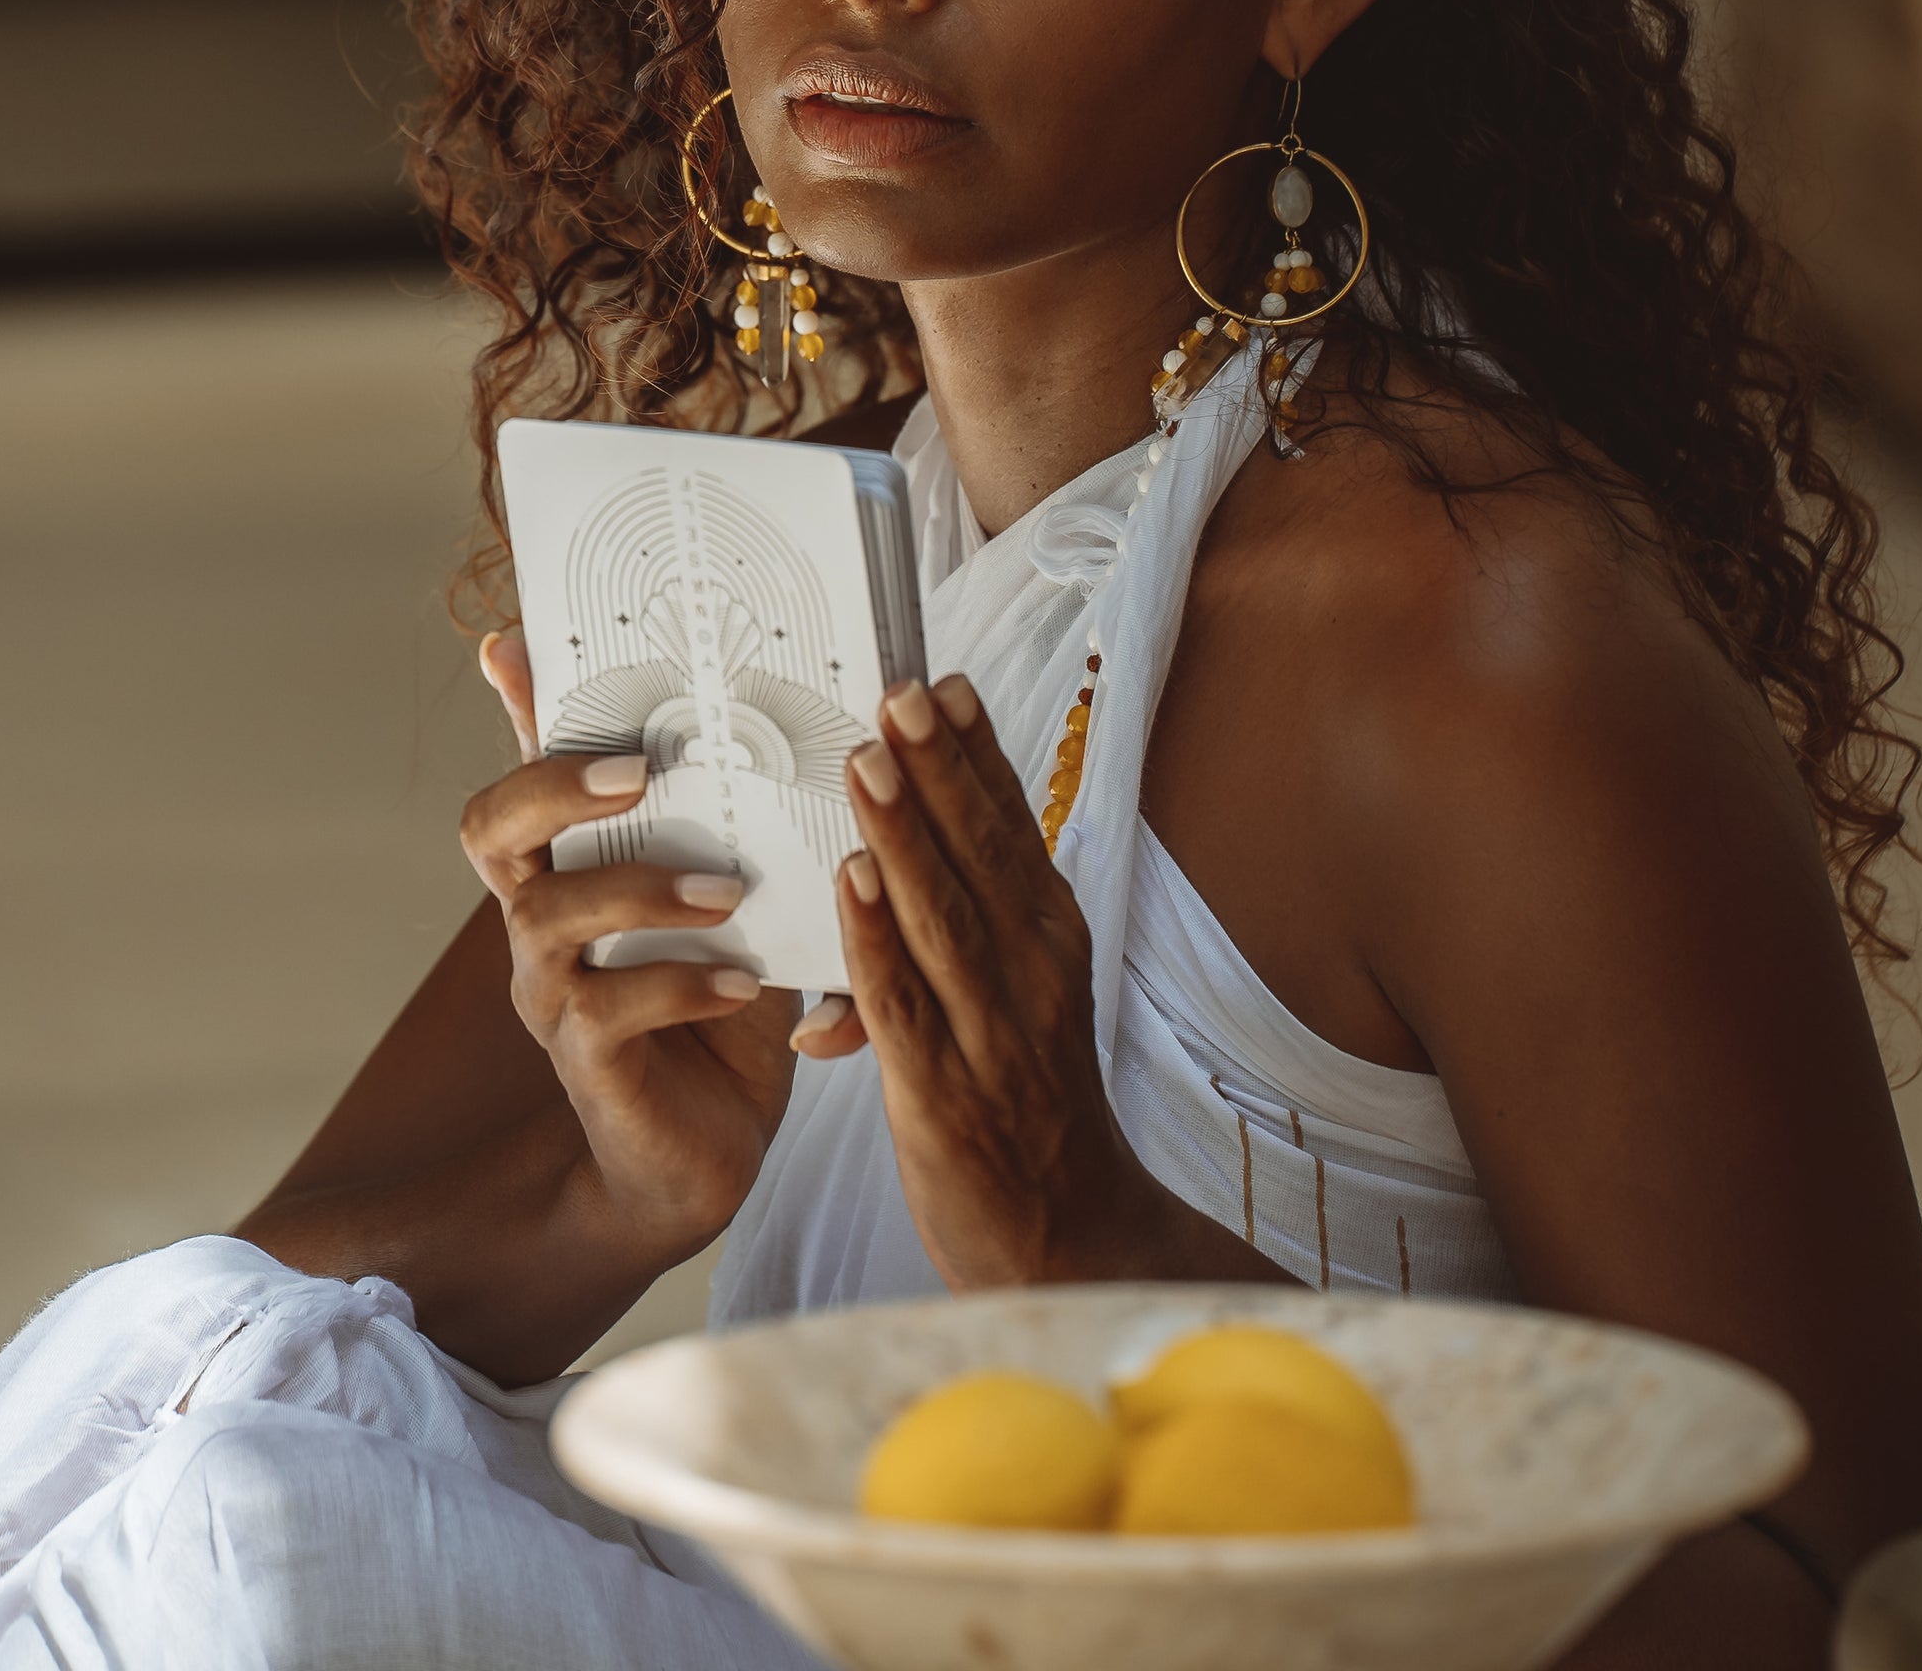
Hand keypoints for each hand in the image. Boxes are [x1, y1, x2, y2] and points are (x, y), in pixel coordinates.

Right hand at [460, 632, 800, 1260]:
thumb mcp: (726, 896)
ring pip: (547, 918)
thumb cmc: (719, 1003)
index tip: (519, 648)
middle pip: (489, 830)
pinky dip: (679, 986)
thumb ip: (721, 823)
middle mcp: (536, 925)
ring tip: (727, 891)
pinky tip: (745, 983)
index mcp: (566, 873)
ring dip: (641, 892)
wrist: (708, 1150)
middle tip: (641, 772)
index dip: (516, 718)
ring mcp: (550, 995)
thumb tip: (747, 717)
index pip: (517, 774)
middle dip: (554, 787)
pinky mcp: (587, 1063)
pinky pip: (606, 1011)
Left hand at [823, 674, 1203, 1289]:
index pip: (1013, 828)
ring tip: (868, 757)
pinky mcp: (941, 1088)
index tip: (946, 682)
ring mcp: (991, 1028)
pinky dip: (875, 936)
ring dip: (903, 830)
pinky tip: (851, 880)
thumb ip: (961, 927)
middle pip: (982, 852)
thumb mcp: (1017, 997)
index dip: (978, 754)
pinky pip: (901, 998)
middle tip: (902, 689)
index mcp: (1051, 938)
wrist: (1069, 1238)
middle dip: (940, 767)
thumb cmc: (1032, 1106)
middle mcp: (1032, 970)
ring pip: (941, 912)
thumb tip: (894, 857)